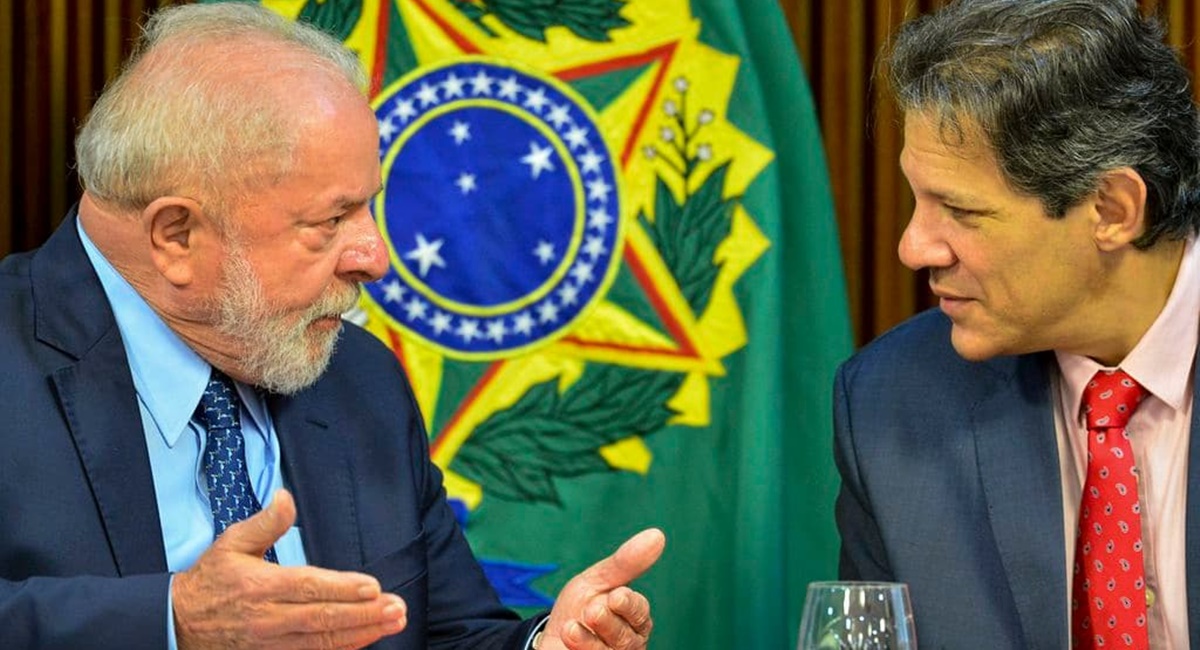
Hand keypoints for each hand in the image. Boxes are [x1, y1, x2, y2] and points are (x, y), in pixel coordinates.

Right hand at [172, 489, 406, 649]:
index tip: (373, 587)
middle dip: (364, 614)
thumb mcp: (232, 542)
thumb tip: (287, 497)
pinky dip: (342, 648)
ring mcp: (271, 642)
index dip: (342, 588)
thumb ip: (265, 522)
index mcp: (261, 586)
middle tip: (397, 607)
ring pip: (323, 641)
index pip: (308, 587)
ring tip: (393, 622)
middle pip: (323, 618)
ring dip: (362, 633)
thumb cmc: (212, 579)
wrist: (179, 622)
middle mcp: (268, 617)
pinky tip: (366, 639)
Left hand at [538, 528, 665, 649]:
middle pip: (626, 638)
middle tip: (592, 611)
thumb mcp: (597, 581)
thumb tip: (658, 534)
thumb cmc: (579, 607)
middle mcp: (628, 644)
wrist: (548, 639)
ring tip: (571, 628)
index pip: (639, 613)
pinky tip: (568, 641)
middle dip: (608, 624)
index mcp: (634, 620)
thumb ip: (625, 563)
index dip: (629, 605)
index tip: (616, 596)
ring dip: (589, 643)